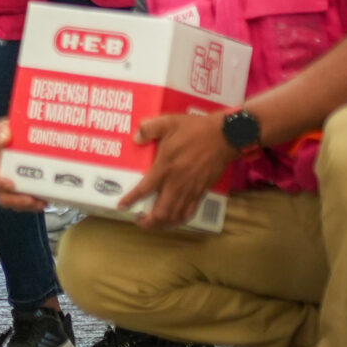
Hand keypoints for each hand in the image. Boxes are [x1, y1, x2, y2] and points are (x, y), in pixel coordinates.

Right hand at [0, 117, 49, 212]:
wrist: (31, 134)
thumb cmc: (14, 130)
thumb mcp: (6, 125)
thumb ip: (1, 128)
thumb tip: (4, 138)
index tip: (11, 184)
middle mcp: (2, 177)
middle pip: (2, 196)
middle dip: (16, 201)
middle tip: (32, 200)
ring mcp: (15, 185)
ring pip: (16, 203)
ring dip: (28, 206)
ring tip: (43, 202)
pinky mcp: (27, 189)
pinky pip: (29, 203)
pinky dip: (37, 204)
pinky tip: (48, 199)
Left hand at [118, 111, 238, 227]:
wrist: (224, 136)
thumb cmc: (195, 130)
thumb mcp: (168, 122)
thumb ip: (149, 129)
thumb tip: (136, 138)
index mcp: (165, 167)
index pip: (145, 188)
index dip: (131, 200)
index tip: (122, 206)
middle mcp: (176, 183)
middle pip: (161, 212)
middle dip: (148, 221)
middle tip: (139, 221)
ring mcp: (190, 190)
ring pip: (175, 216)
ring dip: (163, 224)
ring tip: (154, 224)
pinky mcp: (202, 192)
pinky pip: (190, 212)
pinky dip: (180, 220)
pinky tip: (174, 220)